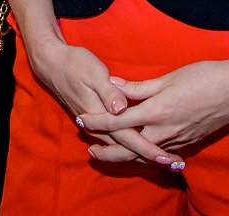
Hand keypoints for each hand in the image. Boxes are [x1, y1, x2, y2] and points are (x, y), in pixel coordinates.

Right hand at [26, 36, 183, 168]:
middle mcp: (100, 126)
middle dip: (151, 156)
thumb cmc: (76, 65)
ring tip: (164, 158)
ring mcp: (97, 125)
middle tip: (175, 164)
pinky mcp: (96, 120)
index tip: (167, 158)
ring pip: (122, 147)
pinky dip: (130, 145)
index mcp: (102, 115)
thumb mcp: (94, 73)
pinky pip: (116, 139)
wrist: (53, 65)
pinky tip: (142, 144)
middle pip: (128, 148)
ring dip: (142, 153)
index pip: (129, 138)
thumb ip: (108, 92)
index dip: (149, 149)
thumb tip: (120, 109)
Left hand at [76, 58, 228, 166]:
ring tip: (110, 153)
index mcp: (157, 112)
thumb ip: (139, 87)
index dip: (97, 122)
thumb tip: (113, 86)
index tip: (81, 120)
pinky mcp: (189, 143)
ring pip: (144, 155)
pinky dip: (146, 155)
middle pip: (127, 149)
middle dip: (106, 152)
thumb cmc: (205, 76)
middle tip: (89, 151)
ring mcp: (178, 141)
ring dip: (125, 155)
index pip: (118, 122)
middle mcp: (165, 132)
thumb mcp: (169, 77)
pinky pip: (161, 154)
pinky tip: (141, 152)